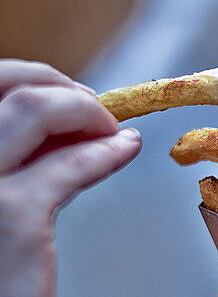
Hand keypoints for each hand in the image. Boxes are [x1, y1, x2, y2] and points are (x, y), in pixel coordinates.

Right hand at [0, 61, 141, 296]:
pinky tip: (125, 150)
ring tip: (111, 128)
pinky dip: (105, 152)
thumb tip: (57, 125)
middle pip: (2, 81)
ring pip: (36, 108)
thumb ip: (6, 165)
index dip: (24, 80)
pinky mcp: (12, 216)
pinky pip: (70, 165)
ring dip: (83, 110)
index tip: (62, 96)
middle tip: (92, 107)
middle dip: (55, 85)